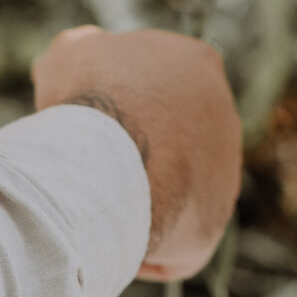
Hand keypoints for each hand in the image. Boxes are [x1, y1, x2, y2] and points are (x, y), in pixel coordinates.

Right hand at [32, 25, 240, 281]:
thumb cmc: (88, 99)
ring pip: (175, 189)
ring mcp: (225, 171)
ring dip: (140, 199)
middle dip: (135, 151)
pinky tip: (113, 239)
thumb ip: (81, 53)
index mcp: (197, 64)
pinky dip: (143, 243)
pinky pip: (175, 239)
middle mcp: (223, 116)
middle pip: (171, 139)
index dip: (117, 100)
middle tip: (90, 165)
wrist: (108, 161)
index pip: (158, 85)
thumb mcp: (71, 55)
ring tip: (97, 205)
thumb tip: (78, 58)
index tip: (88, 120)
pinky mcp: (213, 221)